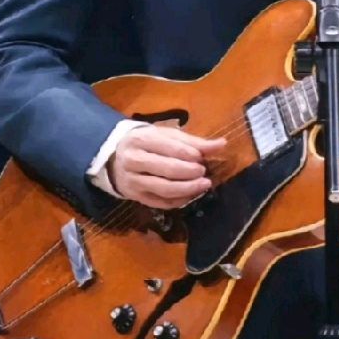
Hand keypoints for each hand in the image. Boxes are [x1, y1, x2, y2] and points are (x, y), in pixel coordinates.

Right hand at [107, 125, 225, 208]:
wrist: (116, 157)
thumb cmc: (148, 142)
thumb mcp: (166, 135)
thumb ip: (193, 141)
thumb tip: (221, 144)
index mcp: (142, 138)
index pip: (170, 147)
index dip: (189, 154)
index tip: (203, 158)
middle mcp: (133, 160)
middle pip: (167, 169)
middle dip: (189, 173)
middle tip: (205, 173)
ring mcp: (133, 180)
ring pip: (163, 188)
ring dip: (187, 189)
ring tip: (204, 185)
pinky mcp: (135, 197)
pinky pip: (159, 202)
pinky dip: (178, 201)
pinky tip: (190, 195)